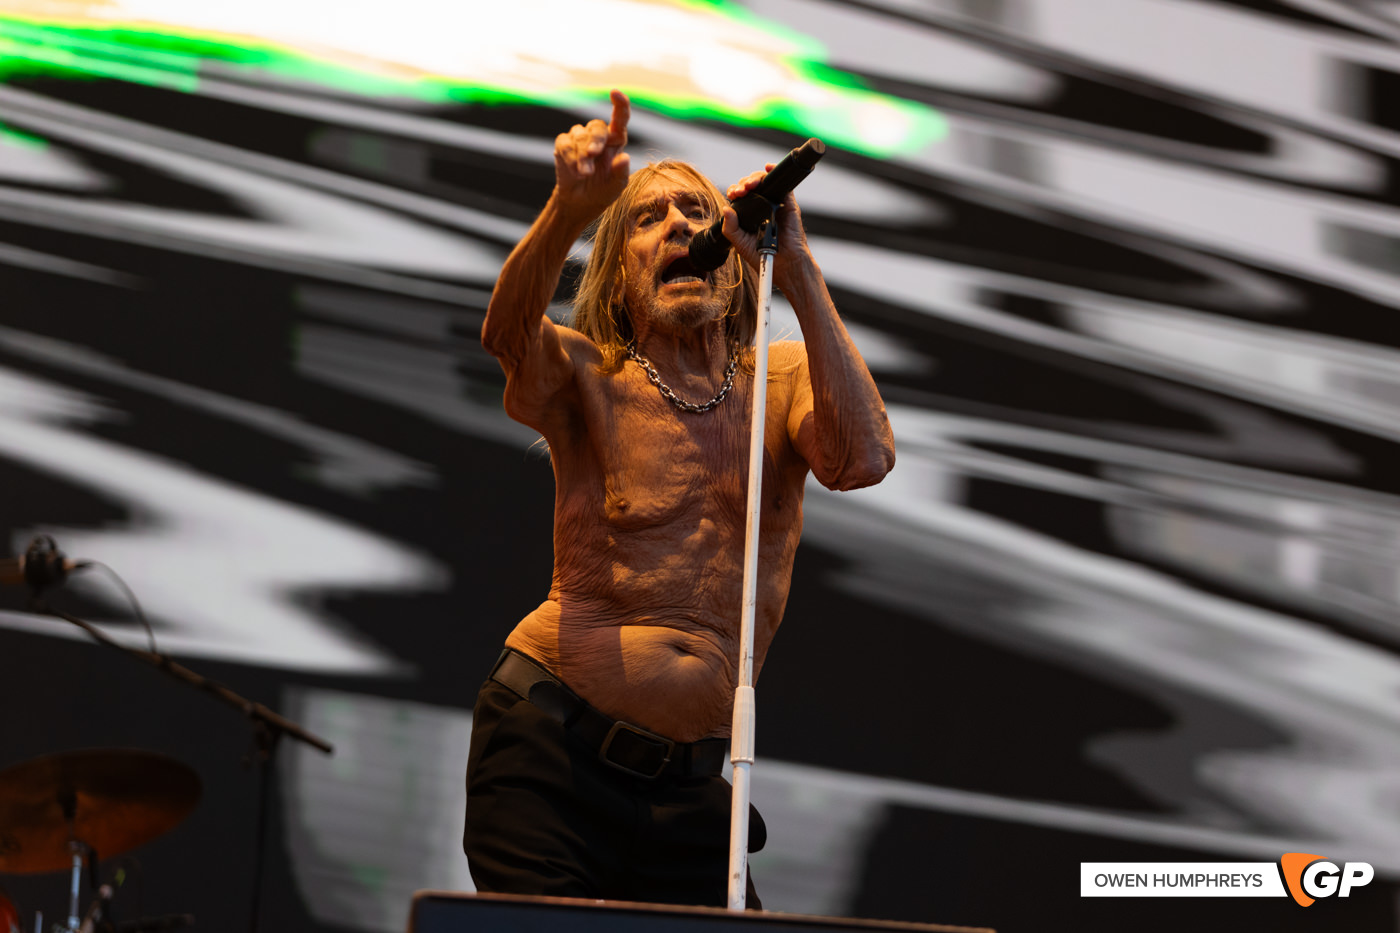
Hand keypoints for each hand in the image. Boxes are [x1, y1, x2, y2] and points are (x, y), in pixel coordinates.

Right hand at [553, 90, 630, 224]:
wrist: (579, 203)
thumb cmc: (602, 192)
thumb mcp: (615, 187)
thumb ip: (621, 173)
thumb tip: (625, 158)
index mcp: (616, 141)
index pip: (620, 118)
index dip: (620, 104)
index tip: (615, 93)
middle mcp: (599, 136)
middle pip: (597, 127)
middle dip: (594, 141)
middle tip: (592, 155)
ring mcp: (580, 139)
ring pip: (579, 135)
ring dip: (581, 156)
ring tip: (584, 174)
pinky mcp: (564, 145)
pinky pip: (565, 143)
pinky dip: (569, 157)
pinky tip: (574, 171)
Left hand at [720, 162, 812, 287]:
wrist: (785, 264)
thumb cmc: (764, 256)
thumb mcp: (740, 243)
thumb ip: (730, 228)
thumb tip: (725, 209)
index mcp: (749, 214)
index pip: (740, 196)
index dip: (735, 191)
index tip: (733, 195)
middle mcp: (761, 206)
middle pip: (750, 186)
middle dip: (743, 184)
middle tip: (741, 191)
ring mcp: (775, 203)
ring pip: (764, 182)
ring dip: (754, 178)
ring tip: (750, 185)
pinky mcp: (788, 203)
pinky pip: (782, 184)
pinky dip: (774, 172)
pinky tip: (767, 169)